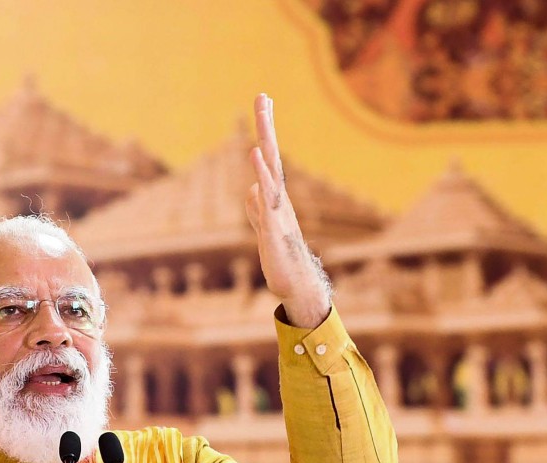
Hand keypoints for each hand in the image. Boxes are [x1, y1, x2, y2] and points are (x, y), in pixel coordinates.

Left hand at [245, 93, 330, 327]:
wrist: (294, 282)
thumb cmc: (279, 254)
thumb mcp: (262, 228)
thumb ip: (256, 208)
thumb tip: (251, 190)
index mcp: (274, 195)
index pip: (268, 156)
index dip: (265, 128)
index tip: (264, 99)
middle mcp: (279, 197)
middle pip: (271, 156)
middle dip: (266, 127)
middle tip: (262, 97)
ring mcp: (277, 212)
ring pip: (271, 176)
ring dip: (264, 152)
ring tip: (258, 127)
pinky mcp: (272, 231)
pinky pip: (266, 204)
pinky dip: (262, 183)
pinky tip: (254, 166)